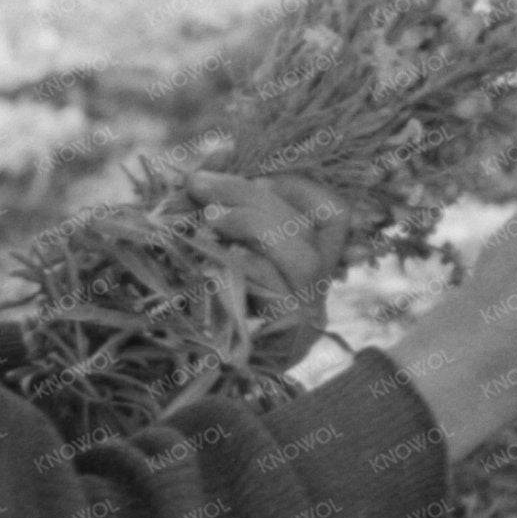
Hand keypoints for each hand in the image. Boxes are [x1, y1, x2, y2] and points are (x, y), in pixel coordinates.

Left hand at [182, 168, 355, 370]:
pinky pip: (277, 295)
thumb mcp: (212, 238)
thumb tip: (218, 150)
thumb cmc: (197, 296)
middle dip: (250, 194)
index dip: (299, 184)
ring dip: (252, 226)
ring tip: (207, 218)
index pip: (334, 214)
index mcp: (308, 262)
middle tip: (199, 183)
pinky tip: (220, 255)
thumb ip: (219, 197)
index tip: (254, 175)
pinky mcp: (284, 339)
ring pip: (303, 259)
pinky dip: (249, 266)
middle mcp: (317, 288)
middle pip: (311, 229)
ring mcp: (305, 315)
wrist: (182, 367)